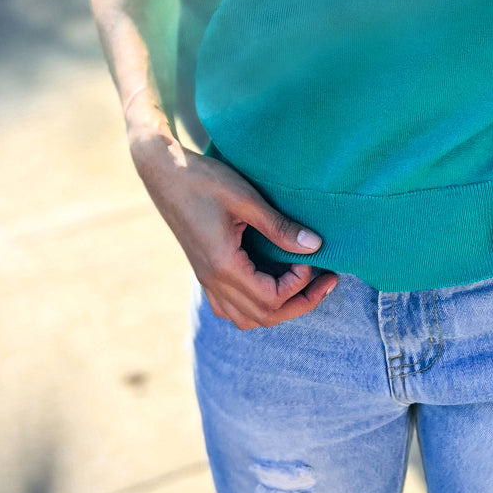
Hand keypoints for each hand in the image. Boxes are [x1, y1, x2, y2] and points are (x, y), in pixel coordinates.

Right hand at [130, 131, 337, 329]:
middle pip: (263, 316)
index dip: (299, 284)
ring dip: (279, 309)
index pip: (270, 298)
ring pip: (246, 318)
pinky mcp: (205, 273)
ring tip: (304, 287)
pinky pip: (231, 308)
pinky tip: (272, 283)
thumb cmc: (204, 180)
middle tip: (327, 282)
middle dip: (300, 303)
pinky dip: (256, 306)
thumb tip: (315, 246)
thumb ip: (279, 226)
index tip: (312, 257)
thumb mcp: (246, 199)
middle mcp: (213, 281)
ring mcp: (206, 280)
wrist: (164, 174)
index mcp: (223, 265)